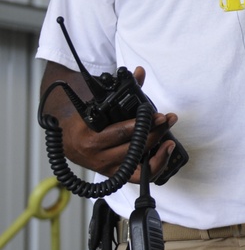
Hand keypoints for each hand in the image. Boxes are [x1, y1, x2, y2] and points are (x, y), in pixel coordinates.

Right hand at [40, 62, 178, 182]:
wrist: (69, 142)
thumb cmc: (85, 122)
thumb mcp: (99, 105)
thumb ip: (123, 89)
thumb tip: (140, 72)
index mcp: (90, 138)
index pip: (120, 132)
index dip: (141, 125)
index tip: (158, 116)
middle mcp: (98, 156)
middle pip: (132, 148)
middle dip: (154, 133)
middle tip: (168, 119)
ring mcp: (107, 168)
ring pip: (137, 164)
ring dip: (158, 153)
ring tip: (169, 140)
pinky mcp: (116, 176)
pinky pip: (139, 177)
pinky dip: (154, 167)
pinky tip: (164, 154)